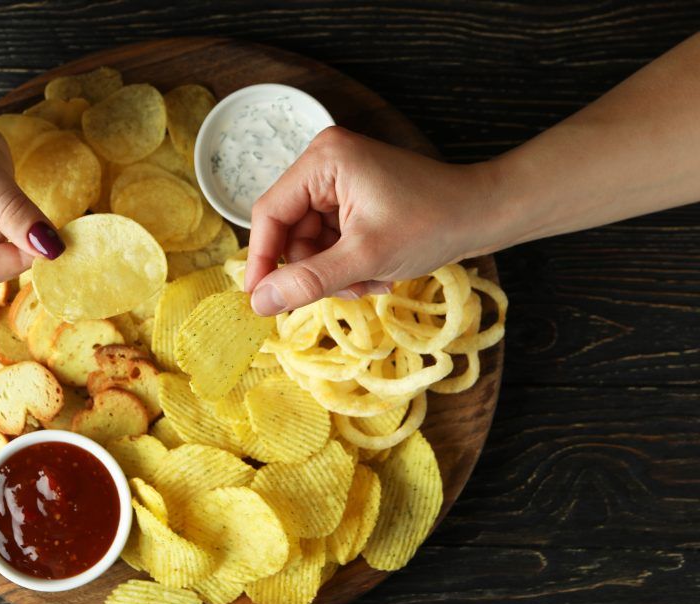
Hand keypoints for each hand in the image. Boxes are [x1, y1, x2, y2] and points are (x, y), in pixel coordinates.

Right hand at [245, 126, 500, 314]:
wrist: (485, 214)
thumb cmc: (431, 224)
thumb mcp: (365, 258)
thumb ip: (309, 280)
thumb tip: (259, 302)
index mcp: (322, 161)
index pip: (269, 213)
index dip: (262, 260)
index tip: (260, 301)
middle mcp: (324, 162)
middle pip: (289, 230)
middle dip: (314, 268)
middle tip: (349, 290)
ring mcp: (338, 179)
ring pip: (309, 241)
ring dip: (334, 271)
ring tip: (371, 281)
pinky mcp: (352, 196)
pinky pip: (329, 239)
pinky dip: (347, 263)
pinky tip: (375, 272)